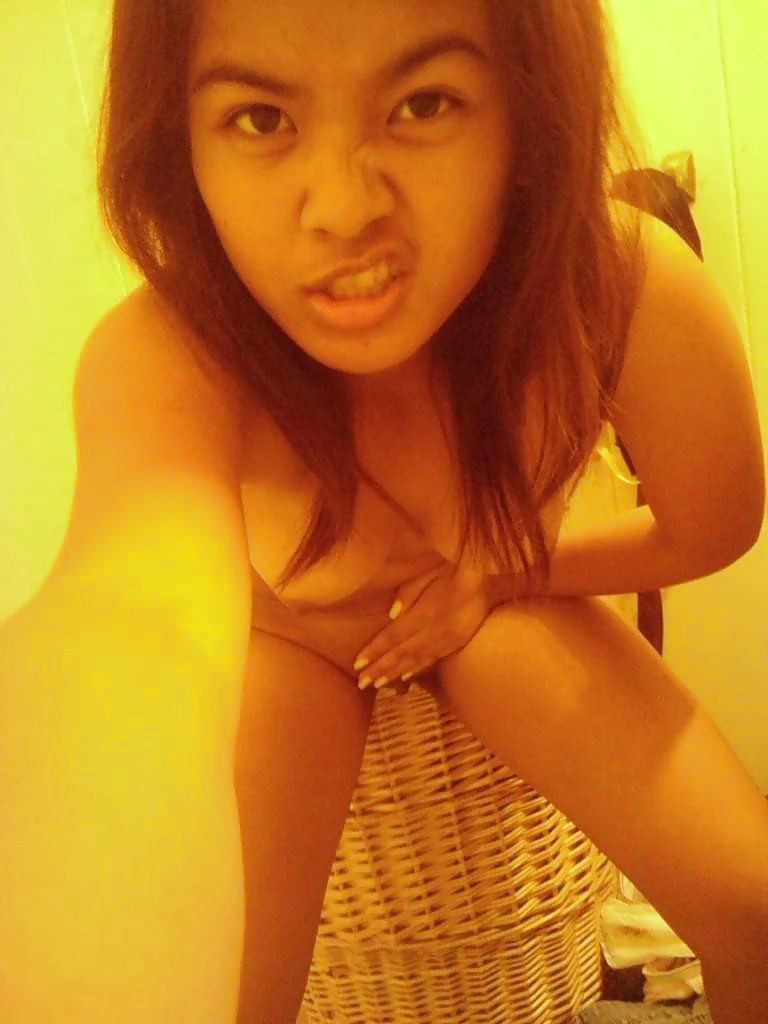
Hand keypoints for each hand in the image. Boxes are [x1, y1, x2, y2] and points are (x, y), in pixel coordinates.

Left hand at [352, 562, 492, 694]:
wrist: (486, 577)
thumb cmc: (452, 569)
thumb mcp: (427, 574)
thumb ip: (408, 594)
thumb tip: (392, 615)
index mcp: (425, 612)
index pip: (393, 636)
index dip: (374, 651)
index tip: (357, 664)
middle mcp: (435, 630)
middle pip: (401, 653)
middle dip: (380, 669)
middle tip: (362, 683)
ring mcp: (448, 639)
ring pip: (417, 660)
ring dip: (395, 673)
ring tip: (378, 684)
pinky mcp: (458, 642)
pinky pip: (433, 659)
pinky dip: (417, 669)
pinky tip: (405, 677)